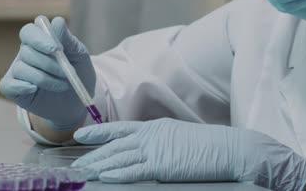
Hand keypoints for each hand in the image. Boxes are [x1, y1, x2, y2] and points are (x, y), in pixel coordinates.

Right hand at [0, 17, 95, 130]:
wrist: (77, 102)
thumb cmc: (78, 74)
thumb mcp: (79, 56)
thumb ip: (68, 39)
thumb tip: (57, 21)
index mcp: (40, 40)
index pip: (29, 31)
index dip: (39, 38)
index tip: (56, 50)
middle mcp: (26, 53)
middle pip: (27, 51)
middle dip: (48, 64)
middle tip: (65, 73)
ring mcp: (18, 70)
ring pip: (21, 68)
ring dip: (44, 78)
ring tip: (62, 85)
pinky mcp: (13, 88)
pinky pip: (7, 85)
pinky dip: (21, 87)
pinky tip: (34, 89)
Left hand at [72, 118, 305, 190]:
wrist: (230, 148)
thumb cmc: (208, 145)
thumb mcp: (177, 137)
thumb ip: (158, 143)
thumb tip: (144, 152)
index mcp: (153, 127)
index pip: (118, 129)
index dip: (97, 133)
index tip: (79, 135)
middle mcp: (150, 135)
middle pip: (114, 146)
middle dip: (94, 155)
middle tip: (76, 164)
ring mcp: (156, 150)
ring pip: (120, 158)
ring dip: (100, 166)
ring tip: (84, 173)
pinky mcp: (163, 166)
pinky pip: (135, 170)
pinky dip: (119, 174)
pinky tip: (106, 178)